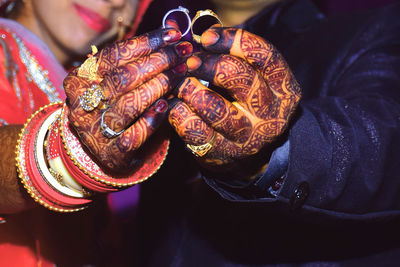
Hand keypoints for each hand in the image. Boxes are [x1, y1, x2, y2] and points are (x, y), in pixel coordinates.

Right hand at [64, 27, 192, 171]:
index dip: (146, 43)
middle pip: (123, 77)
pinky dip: (151, 119)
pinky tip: (165, 107)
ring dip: (159, 86)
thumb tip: (171, 38)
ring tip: (180, 74)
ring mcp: (94, 131)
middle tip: (183, 53)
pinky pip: (133, 135)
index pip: (113, 55)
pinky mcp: (111, 154)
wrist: (105, 150)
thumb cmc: (117, 107)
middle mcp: (83, 104)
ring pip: (128, 104)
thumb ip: (136, 63)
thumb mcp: (117, 82)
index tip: (172, 35)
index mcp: (80, 80)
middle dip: (158, 61)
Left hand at [168, 27, 300, 177]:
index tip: (207, 37)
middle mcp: (270, 114)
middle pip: (240, 78)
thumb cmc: (247, 107)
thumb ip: (233, 56)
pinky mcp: (222, 153)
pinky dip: (178, 112)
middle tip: (190, 61)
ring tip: (179, 82)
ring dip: (189, 89)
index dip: (233, 40)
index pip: (265, 56)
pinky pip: (194, 129)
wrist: (250, 156)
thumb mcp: (253, 81)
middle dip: (209, 64)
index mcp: (284, 89)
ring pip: (214, 107)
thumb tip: (196, 34)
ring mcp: (247, 136)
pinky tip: (174, 104)